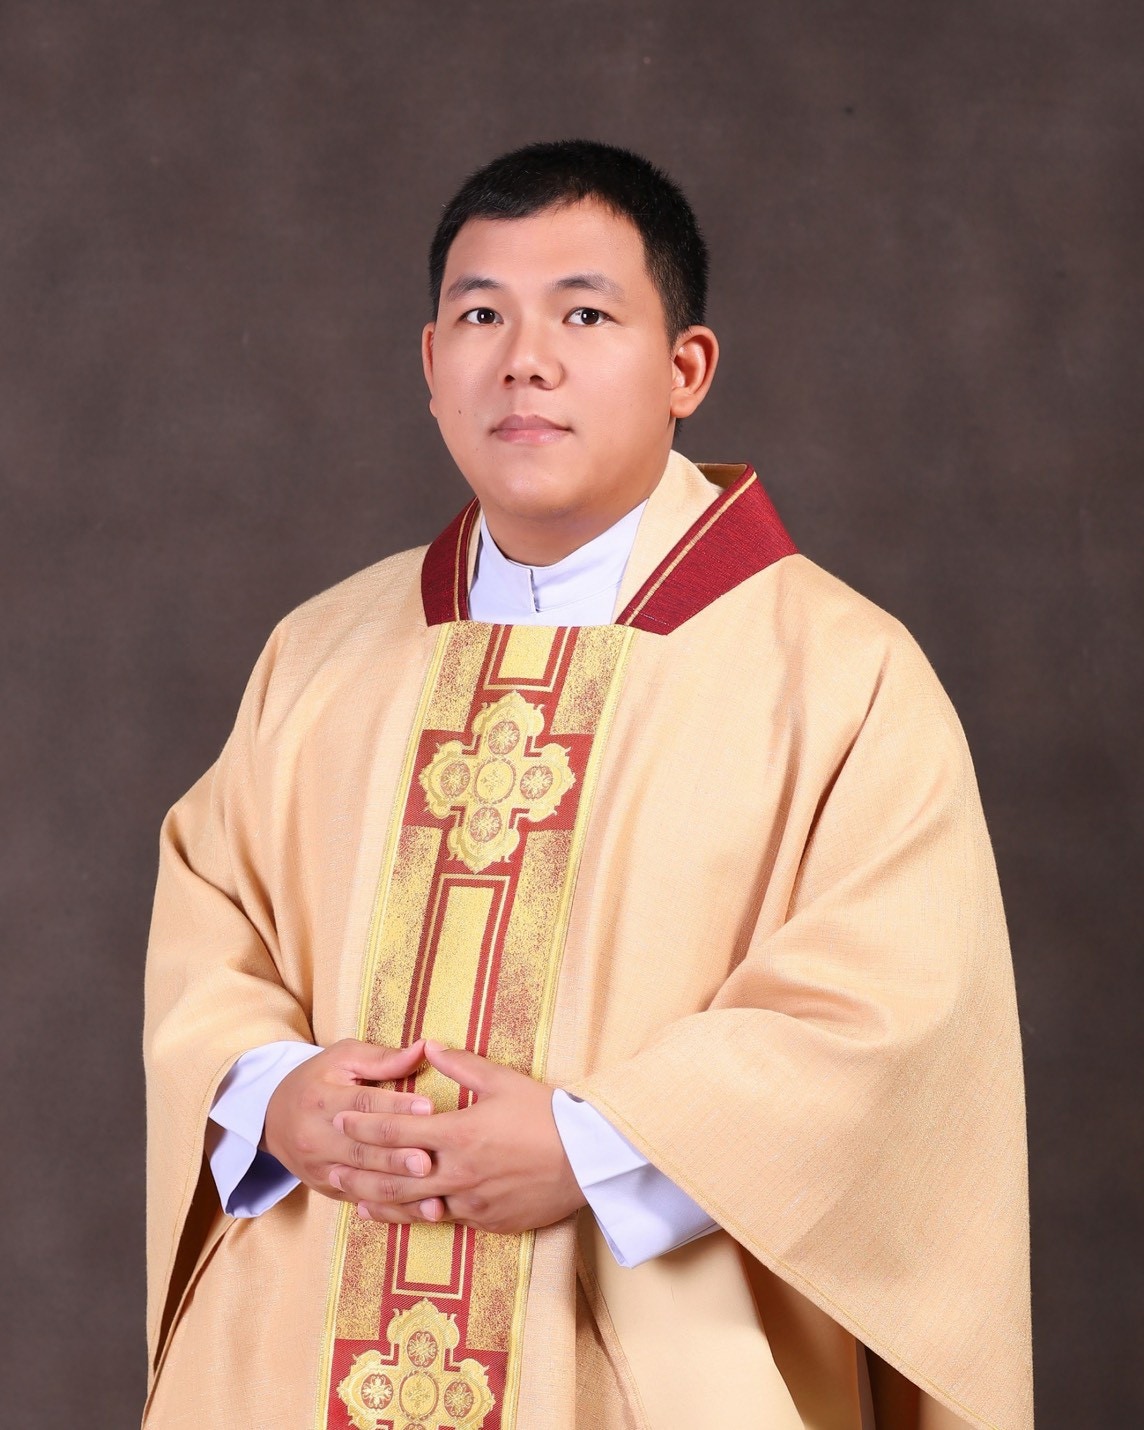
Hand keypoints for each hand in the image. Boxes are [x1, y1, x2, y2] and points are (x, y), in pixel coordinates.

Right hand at [262, 1038, 435, 1204]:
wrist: (271, 1117)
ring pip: (360, 1181)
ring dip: (397, 1189)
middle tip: (427, 1161)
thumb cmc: (317, 1080)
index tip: (428, 1108)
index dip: (395, 1106)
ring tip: (428, 1189)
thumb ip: (382, 1058)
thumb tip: (422, 1049)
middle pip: (360, 1149)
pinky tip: (416, 1211)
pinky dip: (390, 1208)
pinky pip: (360, 1200)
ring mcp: (319, 1167)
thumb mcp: (342, 1059)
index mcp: (321, 1098)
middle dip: (395, 1157)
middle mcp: (316, 1137)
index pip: (362, 1103)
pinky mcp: (326, 1189)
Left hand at [330, 1041, 586, 1233]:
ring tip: (356, 1198)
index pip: (398, 1128)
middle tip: (331, 1166)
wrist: (588, 1160)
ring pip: (414, 1206)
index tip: (341, 1119)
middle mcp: (458, 1171)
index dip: (366, 1124)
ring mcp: (472, 1201)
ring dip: (381, 1201)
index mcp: (458, 1133)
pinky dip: (420, 1216)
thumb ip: (462, 1066)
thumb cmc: (548, 1114)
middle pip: (394, 1174)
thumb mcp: (504, 1081)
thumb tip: (431, 1048)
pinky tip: (407, 1214)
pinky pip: (447, 1218)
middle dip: (360, 1169)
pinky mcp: (488, 1220)